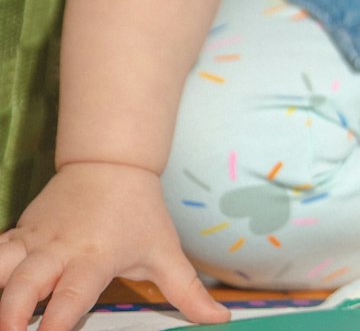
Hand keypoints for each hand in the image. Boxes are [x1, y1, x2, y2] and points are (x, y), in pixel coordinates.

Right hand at [0, 163, 229, 330]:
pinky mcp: (18, 233)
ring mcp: (34, 240)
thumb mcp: (164, 250)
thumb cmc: (138, 211)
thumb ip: (187, 292)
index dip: (58, 322)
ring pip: (0, 264)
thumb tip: (221, 320)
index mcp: (95, 257)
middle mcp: (59, 250)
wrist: (110, 160)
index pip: (73, 296)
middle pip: (24, 284)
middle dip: (9, 314)